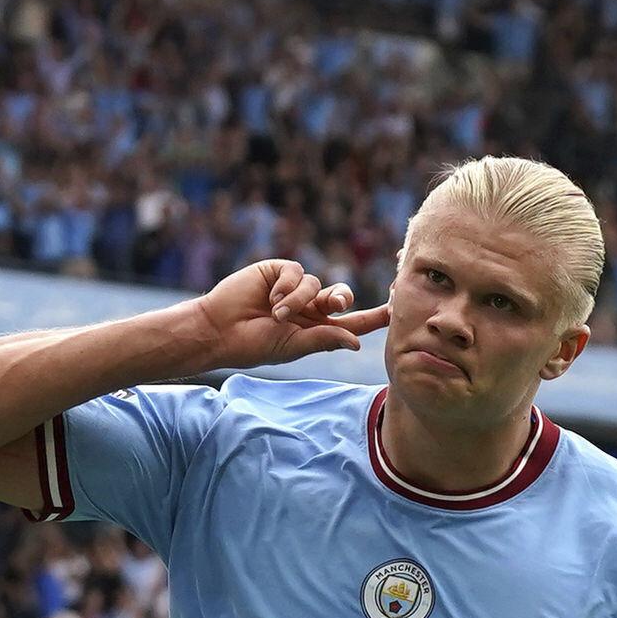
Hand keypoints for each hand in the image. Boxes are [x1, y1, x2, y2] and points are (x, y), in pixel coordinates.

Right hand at [182, 261, 389, 372]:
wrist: (219, 330)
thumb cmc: (254, 345)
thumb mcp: (294, 346)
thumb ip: (325, 339)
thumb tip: (357, 342)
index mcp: (315, 329)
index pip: (351, 322)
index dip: (374, 317)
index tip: (397, 310)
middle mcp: (308, 307)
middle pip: (340, 296)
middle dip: (341, 298)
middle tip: (335, 303)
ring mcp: (293, 288)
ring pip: (316, 284)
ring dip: (299, 300)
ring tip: (276, 315)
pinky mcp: (278, 271)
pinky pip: (297, 272)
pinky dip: (287, 287)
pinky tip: (269, 299)